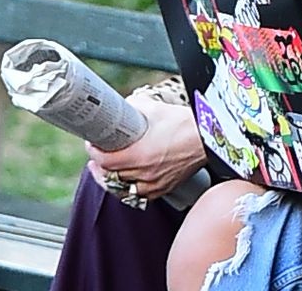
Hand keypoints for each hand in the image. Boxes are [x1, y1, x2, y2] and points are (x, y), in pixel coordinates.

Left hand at [87, 95, 205, 199]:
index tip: (93, 144)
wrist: (209, 138)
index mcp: (138, 155)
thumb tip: (121, 106)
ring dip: (111, 180)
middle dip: (100, 166)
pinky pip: (139, 195)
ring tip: (106, 171)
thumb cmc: (186, 124)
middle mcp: (144, 173)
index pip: (104, 160)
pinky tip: (126, 182)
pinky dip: (129, 189)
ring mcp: (154, 183)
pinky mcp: (164, 188)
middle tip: (96, 157)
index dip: (94, 151)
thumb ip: (134, 107)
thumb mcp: (155, 109)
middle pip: (110, 176)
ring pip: (122, 189)